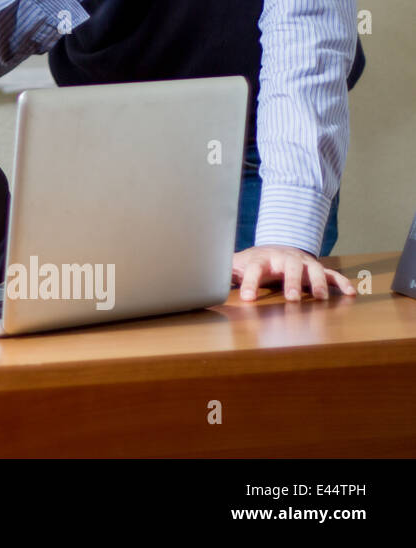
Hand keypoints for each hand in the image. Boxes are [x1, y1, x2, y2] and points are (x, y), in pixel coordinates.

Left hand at [231, 245, 356, 301]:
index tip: (247, 299)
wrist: (274, 248)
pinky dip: (341, 283)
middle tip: (291, 298)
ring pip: (312, 270)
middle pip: (289, 268)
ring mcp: (302, 263)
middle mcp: (284, 259)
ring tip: (320, 299)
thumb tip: (196, 284)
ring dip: (316, 284)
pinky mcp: (317, 269)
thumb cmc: (253, 263)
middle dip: (291, 282)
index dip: (249, 284)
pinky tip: (351, 294)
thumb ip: (221, 274)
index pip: (253, 270)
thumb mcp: (236, 265)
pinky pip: (331, 275)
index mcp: (260, 260)